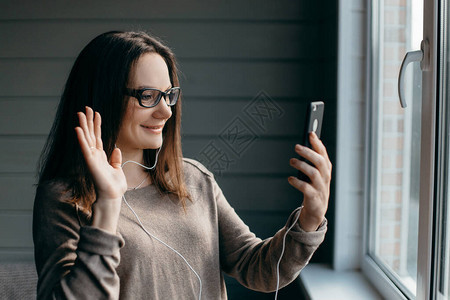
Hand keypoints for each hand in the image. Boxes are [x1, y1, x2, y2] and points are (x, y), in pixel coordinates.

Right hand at [75, 107, 126, 231]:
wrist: (113, 196)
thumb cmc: (115, 186)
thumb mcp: (118, 169)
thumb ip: (116, 159)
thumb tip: (116, 150)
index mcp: (101, 156)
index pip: (98, 137)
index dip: (97, 125)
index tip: (95, 113)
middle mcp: (95, 155)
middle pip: (90, 134)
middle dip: (88, 121)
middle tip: (86, 108)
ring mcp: (91, 158)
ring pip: (86, 138)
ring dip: (83, 125)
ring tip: (80, 113)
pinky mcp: (90, 162)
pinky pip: (85, 148)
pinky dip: (81, 138)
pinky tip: (77, 129)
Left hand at [288, 132, 331, 230]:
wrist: (316, 211)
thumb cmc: (314, 188)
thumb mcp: (315, 173)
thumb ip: (312, 160)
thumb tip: (304, 144)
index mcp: (326, 170)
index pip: (323, 154)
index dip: (317, 143)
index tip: (310, 133)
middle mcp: (325, 177)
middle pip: (319, 162)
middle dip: (309, 152)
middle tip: (297, 147)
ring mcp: (321, 188)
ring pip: (314, 173)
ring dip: (302, 165)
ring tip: (292, 161)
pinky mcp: (314, 198)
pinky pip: (306, 188)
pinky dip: (297, 182)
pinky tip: (290, 179)